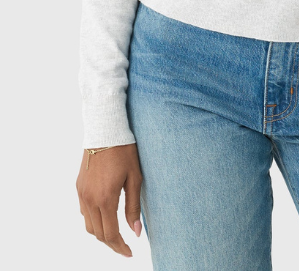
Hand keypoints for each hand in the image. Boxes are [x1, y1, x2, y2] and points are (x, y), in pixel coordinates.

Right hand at [76, 142, 142, 256]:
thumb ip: (133, 207)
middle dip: (111, 243)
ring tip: (115, 234)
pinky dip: (93, 220)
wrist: (105, 130)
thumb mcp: (135, 178)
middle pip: (98, 234)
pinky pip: (83, 212)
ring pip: (88, 225)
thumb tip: (136, 232)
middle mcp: (90, 199)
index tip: (130, 252)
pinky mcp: (78, 187)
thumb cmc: (124, 152)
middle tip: (125, 246)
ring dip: (101, 233)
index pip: (111, 233)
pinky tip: (104, 216)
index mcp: (105, 198)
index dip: (120, 247)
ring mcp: (82, 193)